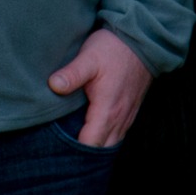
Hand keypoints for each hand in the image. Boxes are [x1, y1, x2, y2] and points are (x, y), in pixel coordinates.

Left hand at [47, 29, 151, 147]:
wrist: (142, 40)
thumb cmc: (113, 48)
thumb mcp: (89, 58)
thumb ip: (71, 74)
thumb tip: (53, 85)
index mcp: (107, 110)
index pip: (90, 144)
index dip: (73, 151)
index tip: (57, 150)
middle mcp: (120, 119)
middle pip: (101, 150)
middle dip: (83, 154)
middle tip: (62, 151)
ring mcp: (127, 116)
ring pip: (111, 144)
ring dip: (96, 147)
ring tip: (75, 146)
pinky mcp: (130, 111)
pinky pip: (118, 135)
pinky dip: (105, 139)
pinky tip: (93, 133)